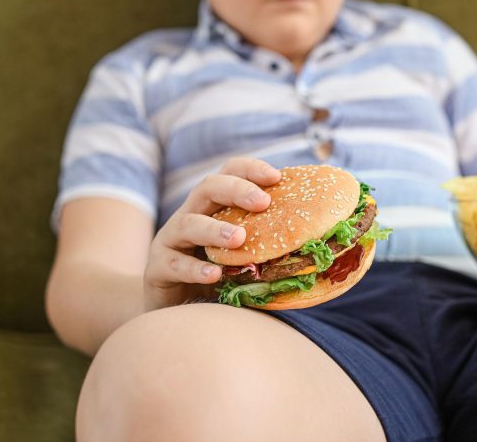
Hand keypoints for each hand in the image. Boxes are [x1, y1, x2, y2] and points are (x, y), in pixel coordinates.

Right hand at [143, 157, 280, 310]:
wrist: (172, 307)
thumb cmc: (218, 278)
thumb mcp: (245, 257)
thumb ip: (271, 249)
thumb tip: (320, 252)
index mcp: (213, 207)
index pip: (228, 173)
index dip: (250, 170)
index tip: (276, 177)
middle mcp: (190, 216)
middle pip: (207, 188)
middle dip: (236, 190)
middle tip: (262, 202)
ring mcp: (171, 241)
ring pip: (188, 224)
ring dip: (215, 229)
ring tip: (239, 239)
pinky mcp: (157, 269)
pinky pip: (173, 264)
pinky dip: (194, 268)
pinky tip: (214, 275)